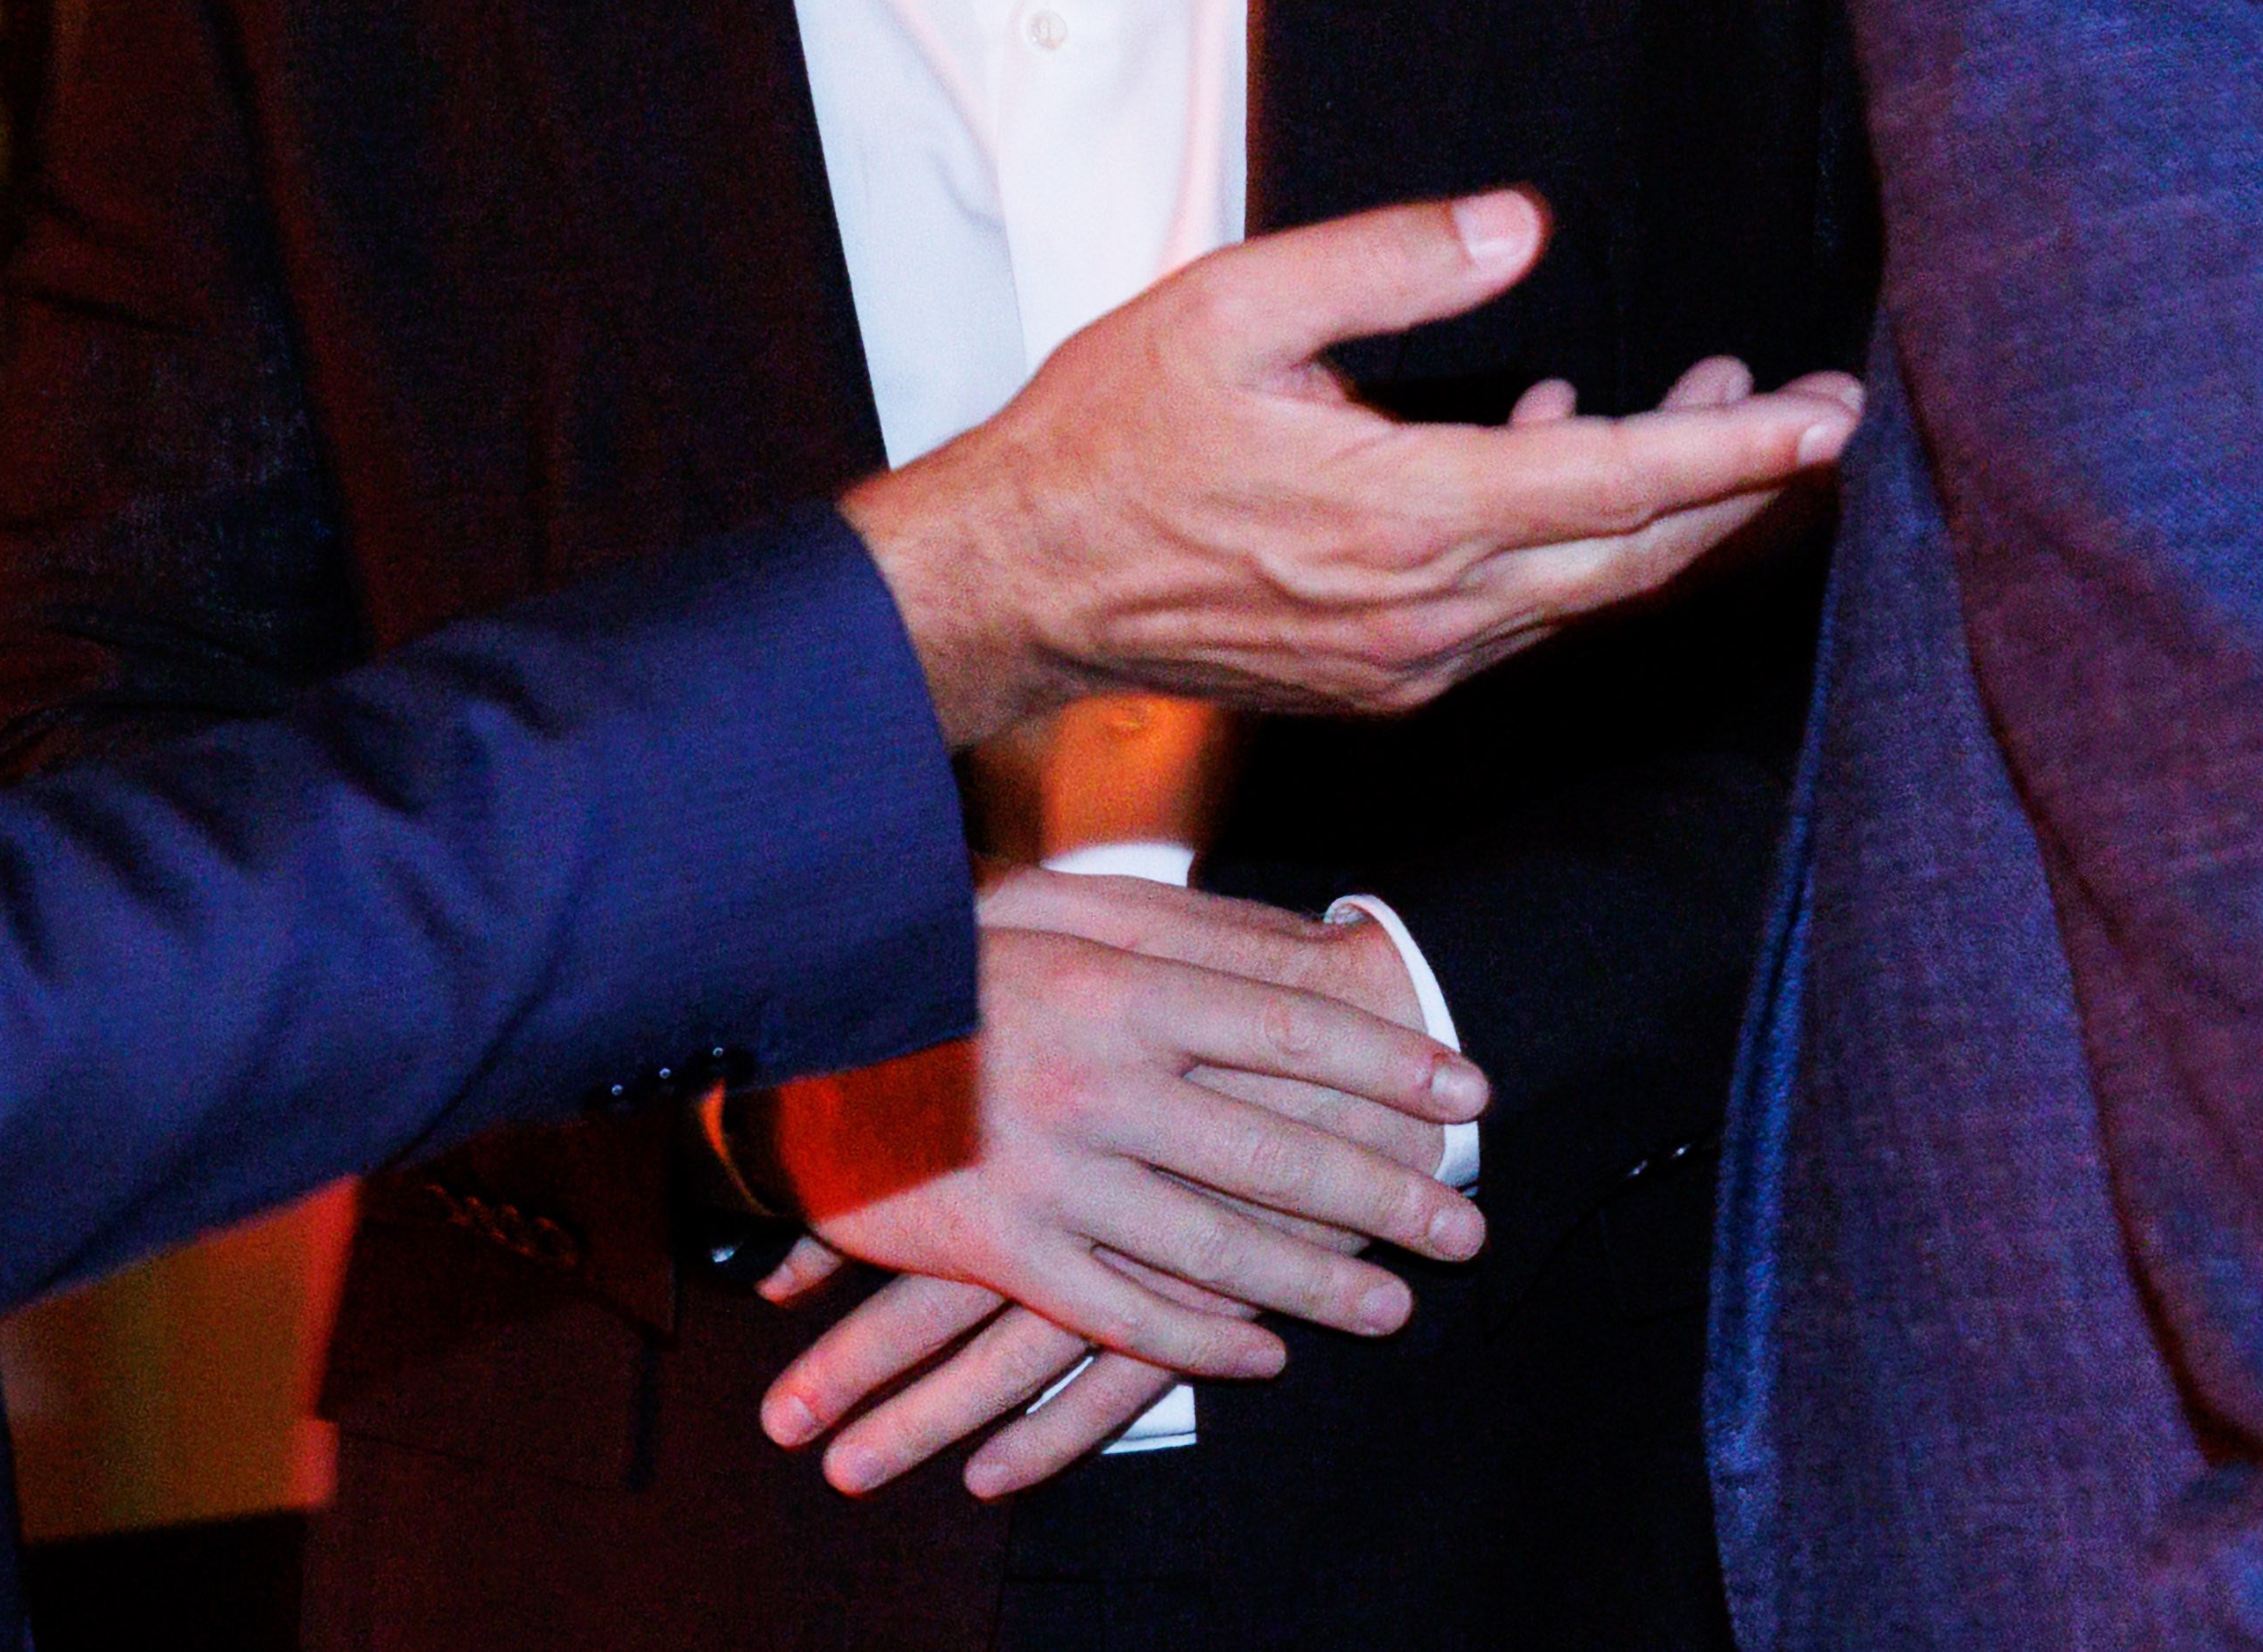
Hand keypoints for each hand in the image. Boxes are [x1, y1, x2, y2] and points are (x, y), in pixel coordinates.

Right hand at [756, 873, 1460, 1496]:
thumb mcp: (1044, 907)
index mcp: (1123, 987)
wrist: (794, 1038)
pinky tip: (1264, 1355)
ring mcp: (1057, 1173)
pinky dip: (1204, 1343)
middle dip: (1393, 1194)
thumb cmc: (938, 962)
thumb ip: (1162, 923)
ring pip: (1221, 1249)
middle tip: (1467, 1224)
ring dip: (1323, 1284)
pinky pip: (1126, 1314)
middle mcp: (1103, 1082)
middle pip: (1281, 1152)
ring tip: (1397, 1304)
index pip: (1293, 1032)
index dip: (1394, 1065)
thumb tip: (1291, 939)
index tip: (1468, 1095)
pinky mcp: (1007, 1247)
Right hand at [841, 188, 1863, 743]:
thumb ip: (1387, 262)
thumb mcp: (1232, 306)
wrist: (1016, 586)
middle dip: (1739, 485)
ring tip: (1707, 416)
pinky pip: (1518, 615)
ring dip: (1661, 514)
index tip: (1825, 415)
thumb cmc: (1105, 440)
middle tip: (1812, 415)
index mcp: (1406, 515)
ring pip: (1585, 592)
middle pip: (1636, 557)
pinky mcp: (1379, 679)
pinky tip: (1552, 454)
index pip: (1621, 484)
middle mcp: (1428, 611)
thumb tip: (1520, 229)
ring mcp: (1408, 660)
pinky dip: (1570, 545)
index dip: (1738, 450)